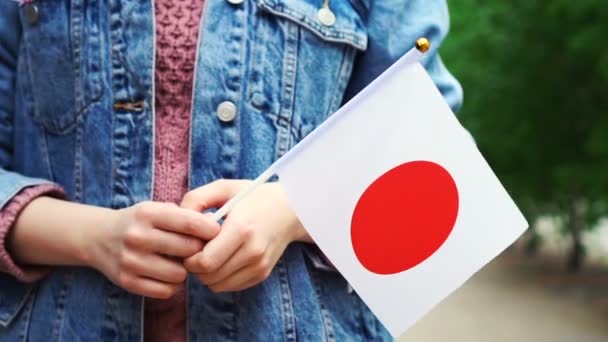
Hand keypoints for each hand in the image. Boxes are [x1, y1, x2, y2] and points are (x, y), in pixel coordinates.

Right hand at [87, 201, 219, 298]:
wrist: (98, 237)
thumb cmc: (139, 222)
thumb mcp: (157, 209)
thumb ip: (185, 215)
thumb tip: (216, 224)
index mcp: (148, 213)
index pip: (190, 223)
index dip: (210, 229)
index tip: (217, 233)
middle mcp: (137, 236)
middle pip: (188, 250)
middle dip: (198, 250)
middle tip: (196, 249)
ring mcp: (130, 261)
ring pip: (179, 274)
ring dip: (184, 270)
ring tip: (177, 262)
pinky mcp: (127, 281)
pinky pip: (166, 291)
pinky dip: (171, 285)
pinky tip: (166, 274)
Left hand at [181, 180, 310, 292]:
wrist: (291, 210)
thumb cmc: (254, 196)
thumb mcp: (224, 188)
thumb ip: (196, 199)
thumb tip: (177, 219)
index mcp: (241, 228)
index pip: (205, 261)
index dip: (189, 257)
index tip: (189, 243)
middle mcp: (252, 251)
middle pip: (209, 276)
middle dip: (194, 267)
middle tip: (195, 250)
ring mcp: (259, 265)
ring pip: (217, 285)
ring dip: (206, 274)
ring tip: (209, 253)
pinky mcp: (262, 274)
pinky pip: (230, 286)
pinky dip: (220, 277)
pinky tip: (222, 259)